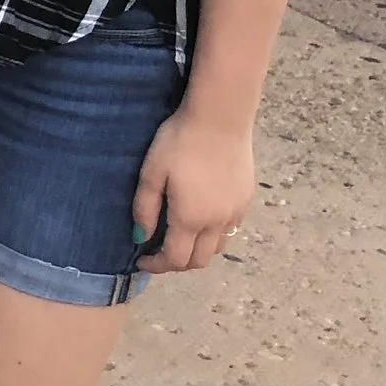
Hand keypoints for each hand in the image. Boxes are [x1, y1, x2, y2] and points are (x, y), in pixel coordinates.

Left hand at [131, 100, 255, 273]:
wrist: (220, 119)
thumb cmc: (179, 142)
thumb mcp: (152, 172)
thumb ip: (145, 208)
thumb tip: (140, 237)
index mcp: (190, 219)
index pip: (175, 260)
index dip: (157, 266)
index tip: (142, 260)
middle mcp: (216, 223)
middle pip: (199, 261)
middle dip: (176, 263)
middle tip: (158, 251)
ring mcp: (235, 213)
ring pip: (217, 249)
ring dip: (197, 251)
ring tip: (179, 237)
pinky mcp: (245, 200)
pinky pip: (230, 231)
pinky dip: (213, 236)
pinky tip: (201, 219)